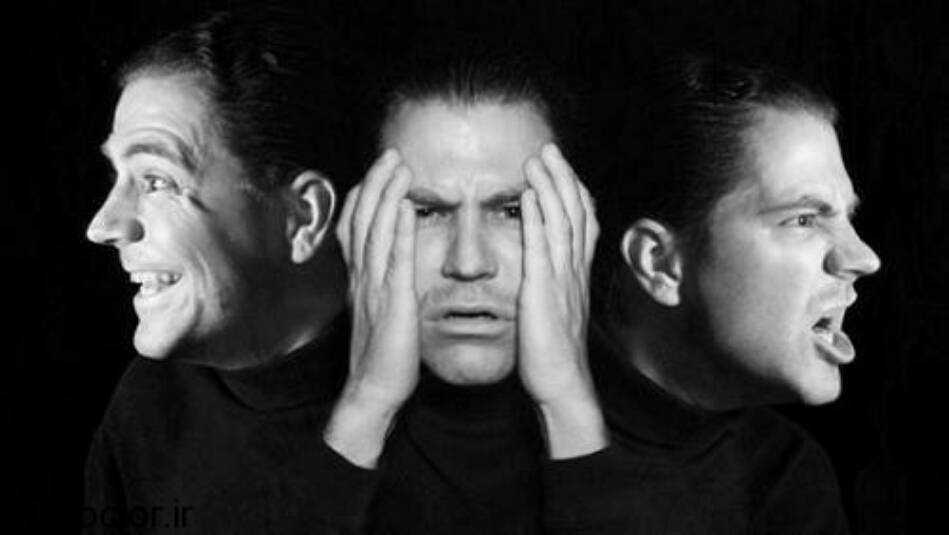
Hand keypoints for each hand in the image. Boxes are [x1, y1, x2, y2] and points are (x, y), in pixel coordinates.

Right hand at [324, 149, 418, 467]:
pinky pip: (395, 260)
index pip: (357, 228)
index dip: (365, 196)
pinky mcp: (393, 302)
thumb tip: (394, 268)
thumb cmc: (384, 355)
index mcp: (363, 279)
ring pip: (376, 231)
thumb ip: (386, 285)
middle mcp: (364, 277)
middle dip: (376, 183)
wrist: (374, 389)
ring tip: (398, 165)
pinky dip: (399, 231)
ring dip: (386, 195)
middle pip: (364, 219)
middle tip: (390, 153)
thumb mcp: (382, 312)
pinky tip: (407, 207)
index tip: (377, 171)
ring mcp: (376, 287)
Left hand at [518, 143, 606, 458]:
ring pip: (561, 223)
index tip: (561, 167)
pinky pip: (542, 248)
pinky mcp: (543, 291)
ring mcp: (561, 280)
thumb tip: (543, 270)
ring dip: (551, 187)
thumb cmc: (553, 355)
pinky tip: (530, 195)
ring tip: (539, 159)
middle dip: (563, 178)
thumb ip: (552, 285)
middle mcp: (572, 271)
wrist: (561, 385)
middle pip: (574, 214)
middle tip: (550, 149)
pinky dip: (538, 218)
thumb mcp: (556, 311)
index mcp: (575, 275)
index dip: (573, 192)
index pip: (581, 224)